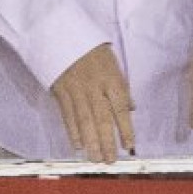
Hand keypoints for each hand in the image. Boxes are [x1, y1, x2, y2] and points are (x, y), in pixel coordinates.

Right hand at [52, 44, 134, 161]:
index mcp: (111, 77)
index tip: (130, 145)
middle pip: (102, 118)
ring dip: (91, 142)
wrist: (61, 33)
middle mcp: (94, 86)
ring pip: (84, 120)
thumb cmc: (92, 48)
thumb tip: (132, 108)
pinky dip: (72, 131)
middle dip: (107, 142)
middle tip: (111, 160)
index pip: (121, 107)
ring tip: (96, 159)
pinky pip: (68, 115)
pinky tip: (78, 145)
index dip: (126, 128)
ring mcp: (76, 89)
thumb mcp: (113, 62)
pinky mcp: (60, 91)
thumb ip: (122, 86)